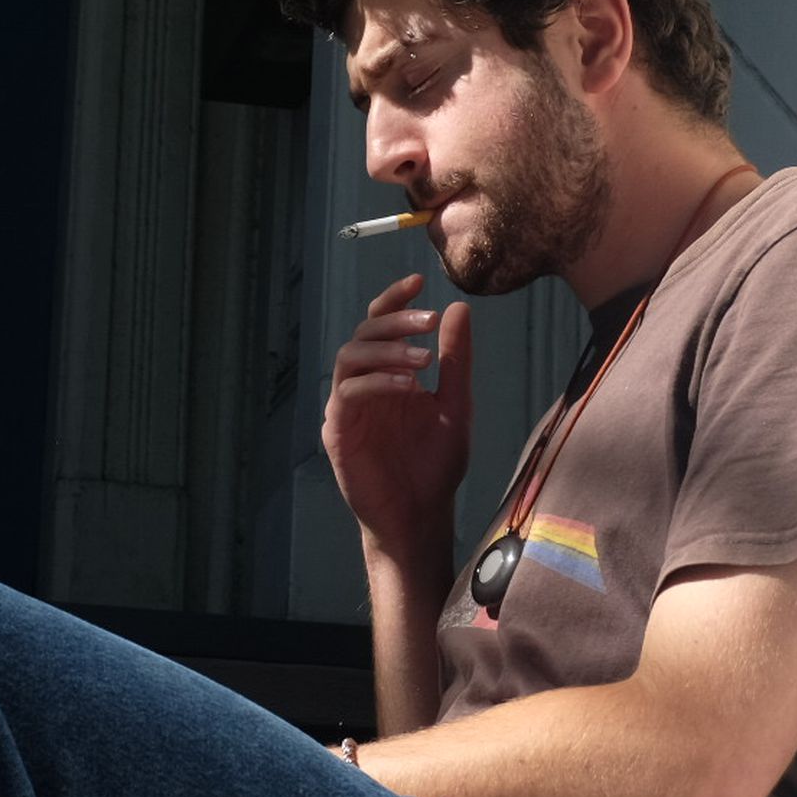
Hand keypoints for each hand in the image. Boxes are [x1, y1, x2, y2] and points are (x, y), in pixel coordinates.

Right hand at [324, 271, 472, 563]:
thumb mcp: (455, 404)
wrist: (421, 516)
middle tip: (428, 321)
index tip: (417, 281)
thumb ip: (455, 360)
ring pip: (349, 357)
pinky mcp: (338, 432)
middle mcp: (363, 386)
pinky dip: (376, 382)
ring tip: (423, 359)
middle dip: (394, 321)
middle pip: (363, 333)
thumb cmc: (435, 465)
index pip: (380, 324)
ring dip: (385, 350)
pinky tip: (407, 386)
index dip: (393, 300)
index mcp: (388, 375)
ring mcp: (347, 408)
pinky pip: (346, 394)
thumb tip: (457, 308)